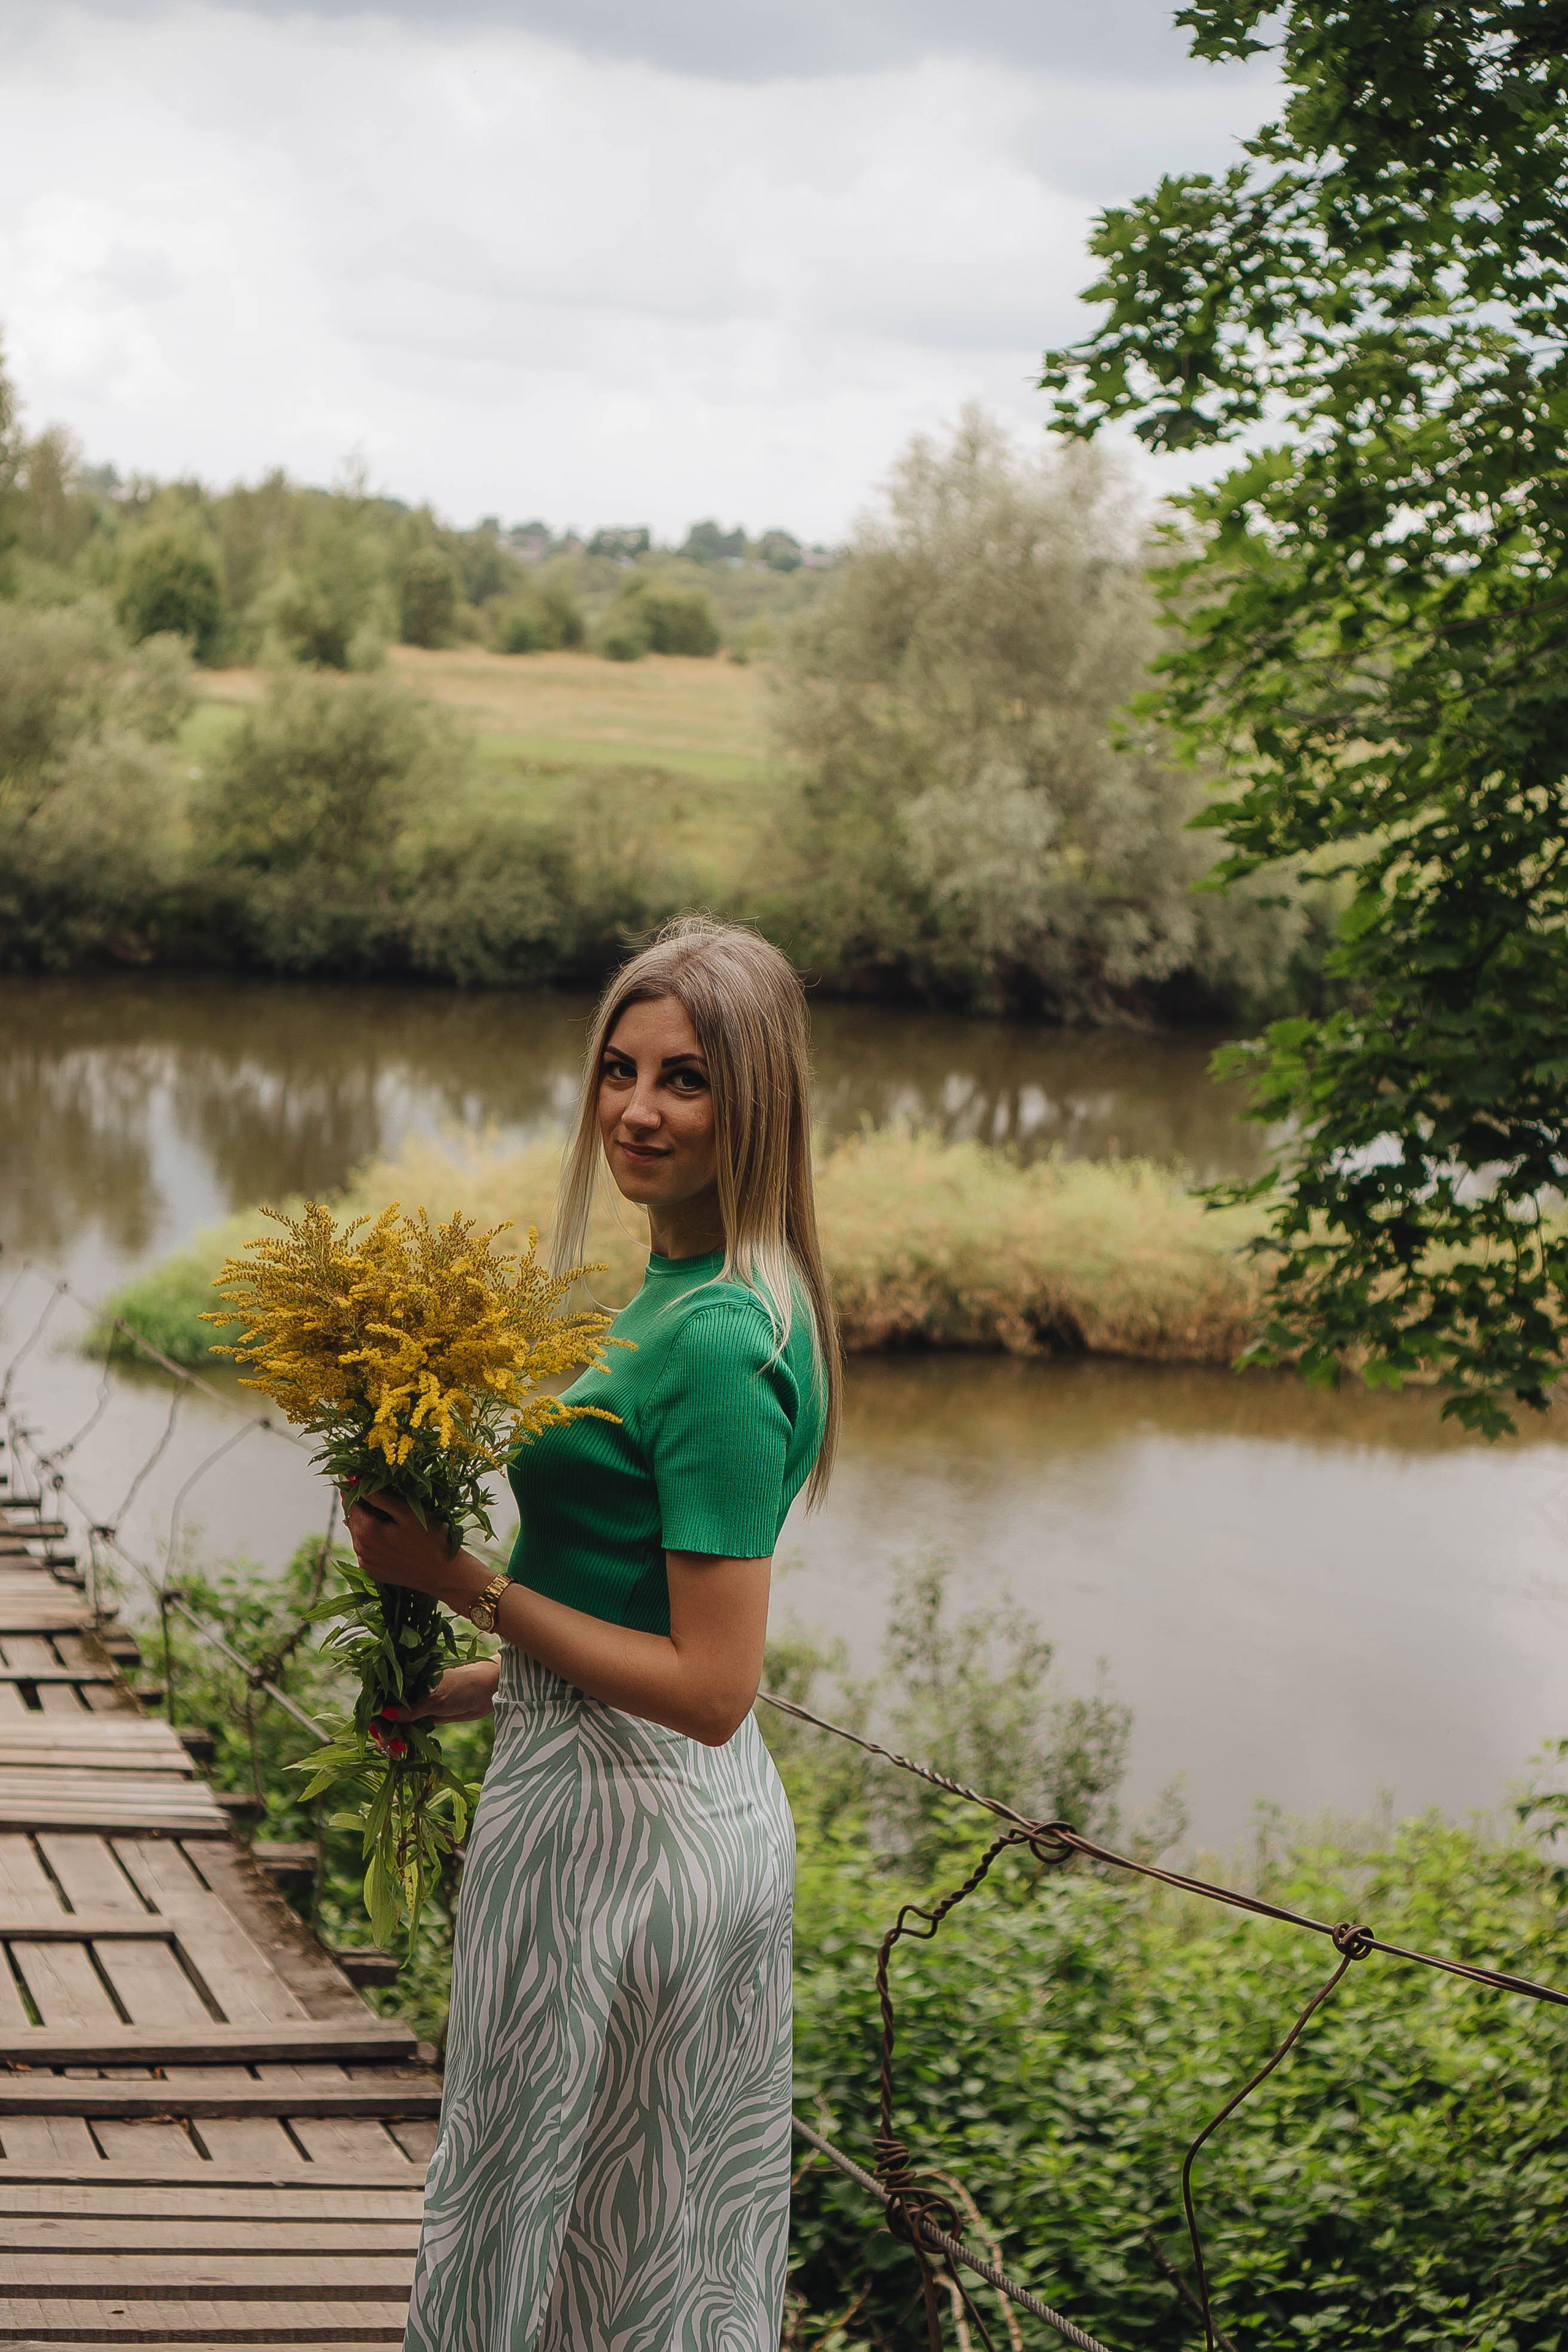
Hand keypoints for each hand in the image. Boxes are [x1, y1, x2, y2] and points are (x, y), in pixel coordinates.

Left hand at [343, 1488, 460, 1597]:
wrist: (445, 1574)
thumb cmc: (432, 1539)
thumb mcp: (408, 1512)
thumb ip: (380, 1498)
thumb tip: (357, 1483)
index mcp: (367, 1532)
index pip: (350, 1502)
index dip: (352, 1486)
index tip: (356, 1474)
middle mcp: (361, 1549)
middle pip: (352, 1518)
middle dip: (359, 1503)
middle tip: (372, 1488)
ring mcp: (367, 1563)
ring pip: (358, 1534)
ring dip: (365, 1520)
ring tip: (383, 1511)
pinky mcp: (374, 1572)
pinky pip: (366, 1549)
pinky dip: (371, 1538)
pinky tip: (388, 1533)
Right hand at [371, 1659, 501, 1751]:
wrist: (488, 1691)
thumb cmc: (463, 1686)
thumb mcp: (437, 1699)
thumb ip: (411, 1709)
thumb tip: (383, 1714)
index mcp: (405, 1680)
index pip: (380, 1699)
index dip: (376, 1718)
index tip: (382, 1735)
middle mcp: (406, 1692)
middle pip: (384, 1716)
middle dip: (384, 1735)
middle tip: (394, 1751)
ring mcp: (414, 1705)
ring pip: (394, 1725)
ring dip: (392, 1741)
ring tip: (398, 1754)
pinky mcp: (424, 1717)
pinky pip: (408, 1730)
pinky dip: (403, 1741)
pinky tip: (402, 1752)